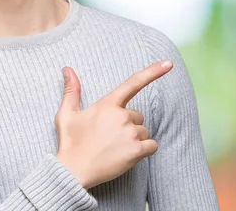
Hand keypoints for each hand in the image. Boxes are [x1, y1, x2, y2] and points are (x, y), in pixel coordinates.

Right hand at [55, 60, 172, 188]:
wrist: (72, 172)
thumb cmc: (70, 143)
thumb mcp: (66, 114)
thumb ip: (72, 90)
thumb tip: (67, 68)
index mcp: (108, 104)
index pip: (133, 83)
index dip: (153, 71)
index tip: (169, 63)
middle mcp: (122, 116)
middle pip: (138, 116)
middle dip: (128, 125)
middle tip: (110, 137)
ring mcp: (130, 133)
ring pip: (144, 131)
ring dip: (135, 138)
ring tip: (115, 147)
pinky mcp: (136, 150)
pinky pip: (152, 146)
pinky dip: (144, 150)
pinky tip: (127, 155)